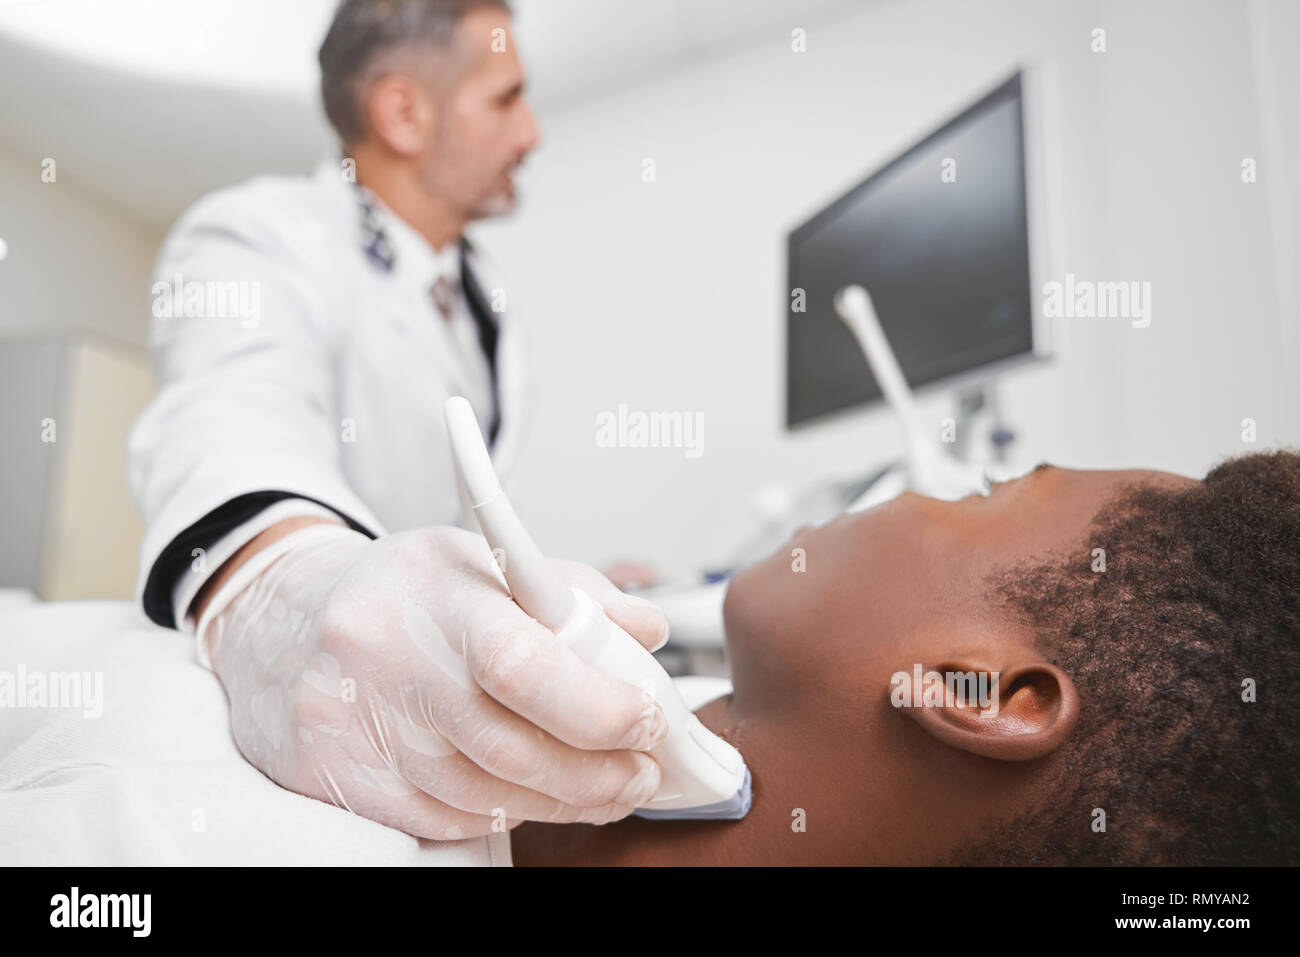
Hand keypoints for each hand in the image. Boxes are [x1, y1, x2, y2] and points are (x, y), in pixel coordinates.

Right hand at [198, 523, 671, 839]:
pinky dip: (503, 812)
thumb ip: (574, 593)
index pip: (522, 663)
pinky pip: (443, 818)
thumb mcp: (483, 561)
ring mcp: (354, 726)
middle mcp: (386, 657)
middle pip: (509, 746)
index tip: (648, 719)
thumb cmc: (397, 591)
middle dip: (597, 771)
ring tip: (607, 787)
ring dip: (561, 800)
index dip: (599, 707)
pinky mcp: (338, 779)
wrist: (280, 620)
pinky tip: (531, 793)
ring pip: (482, 794)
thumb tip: (649, 629)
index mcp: (434, 590)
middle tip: (644, 770)